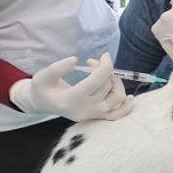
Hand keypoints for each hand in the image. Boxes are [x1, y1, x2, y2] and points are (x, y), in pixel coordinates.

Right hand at [9, 53, 133, 121]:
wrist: (42, 103)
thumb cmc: (42, 88)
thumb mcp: (42, 76)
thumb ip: (57, 68)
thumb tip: (75, 60)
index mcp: (72, 99)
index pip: (97, 80)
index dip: (105, 64)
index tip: (104, 55)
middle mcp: (85, 109)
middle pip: (107, 86)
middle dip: (105, 69)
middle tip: (93, 63)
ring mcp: (92, 115)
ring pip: (117, 99)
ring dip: (116, 82)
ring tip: (105, 75)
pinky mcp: (96, 117)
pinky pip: (117, 116)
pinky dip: (126, 107)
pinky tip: (131, 98)